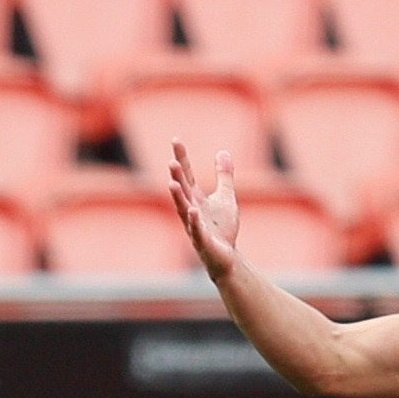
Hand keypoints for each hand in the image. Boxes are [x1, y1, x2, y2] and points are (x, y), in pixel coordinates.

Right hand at [167, 141, 239, 280]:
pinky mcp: (203, 241)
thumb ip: (223, 175)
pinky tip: (193, 211)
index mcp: (195, 198)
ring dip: (178, 197)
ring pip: (183, 209)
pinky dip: (195, 222)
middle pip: (182, 190)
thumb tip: (223, 151)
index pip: (186, 174)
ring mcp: (194, 226)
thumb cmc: (222, 228)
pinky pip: (197, 230)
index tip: (176, 139)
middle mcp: (190, 209)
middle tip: (172, 162)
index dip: (181, 157)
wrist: (226, 258)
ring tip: (172, 183)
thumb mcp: (226, 197)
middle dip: (177, 177)